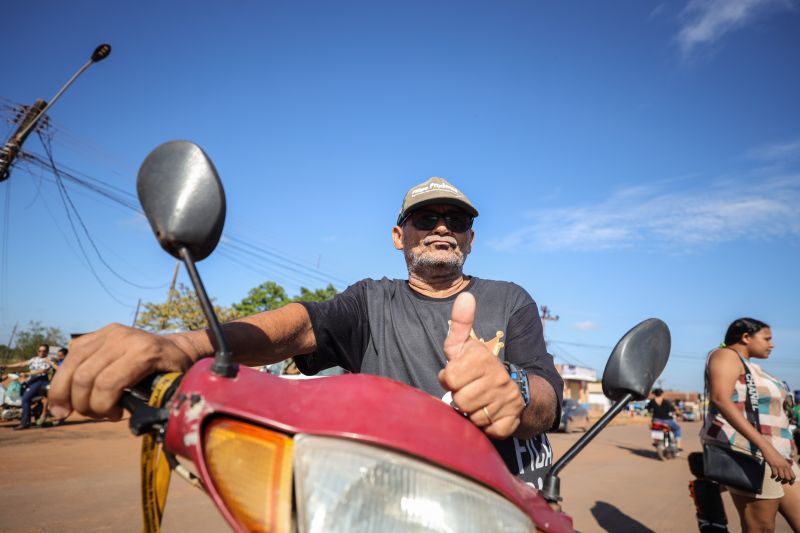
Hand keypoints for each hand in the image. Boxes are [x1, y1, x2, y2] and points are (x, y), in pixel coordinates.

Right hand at [48, 323, 195, 419]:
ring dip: (62, 393)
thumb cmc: (174, 371)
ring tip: (69, 411)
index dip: (102, 407)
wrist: (175, 346)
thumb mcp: (174, 387)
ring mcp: (108, 333)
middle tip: (95, 415)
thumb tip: (141, 423)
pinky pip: (70, 356)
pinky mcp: (97, 333)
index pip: (107, 384)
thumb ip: (158, 404)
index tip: (115, 416)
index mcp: (144, 352)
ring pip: (70, 365)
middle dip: (83, 405)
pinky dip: (64, 379)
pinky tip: (69, 395)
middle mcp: (123, 338)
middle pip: (84, 377)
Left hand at [438, 292, 524, 438]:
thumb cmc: (479, 367)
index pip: (448, 377)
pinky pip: (488, 431)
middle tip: (468, 390)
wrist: (515, 389)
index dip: (449, 378)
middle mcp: (498, 378)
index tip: (458, 374)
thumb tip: (465, 295)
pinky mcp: (512, 421)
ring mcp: (508, 400)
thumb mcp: (465, 345)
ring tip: (477, 402)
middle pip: (459, 400)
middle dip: (459, 397)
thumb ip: (460, 323)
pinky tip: (488, 414)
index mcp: (483, 358)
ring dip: (471, 413)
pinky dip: (485, 427)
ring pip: (472, 417)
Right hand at [763, 445, 795, 484]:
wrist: (768, 449)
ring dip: (778, 480)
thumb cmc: (775, 454)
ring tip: (775, 479)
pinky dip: (773, 476)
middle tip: (781, 482)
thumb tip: (790, 466)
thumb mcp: (782, 459)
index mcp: (788, 465)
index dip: (792, 481)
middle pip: (788, 478)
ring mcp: (779, 465)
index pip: (793, 476)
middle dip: (785, 481)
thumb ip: (786, 463)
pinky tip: (771, 476)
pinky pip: (775, 474)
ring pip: (781, 477)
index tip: (789, 483)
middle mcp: (785, 466)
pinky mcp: (773, 465)